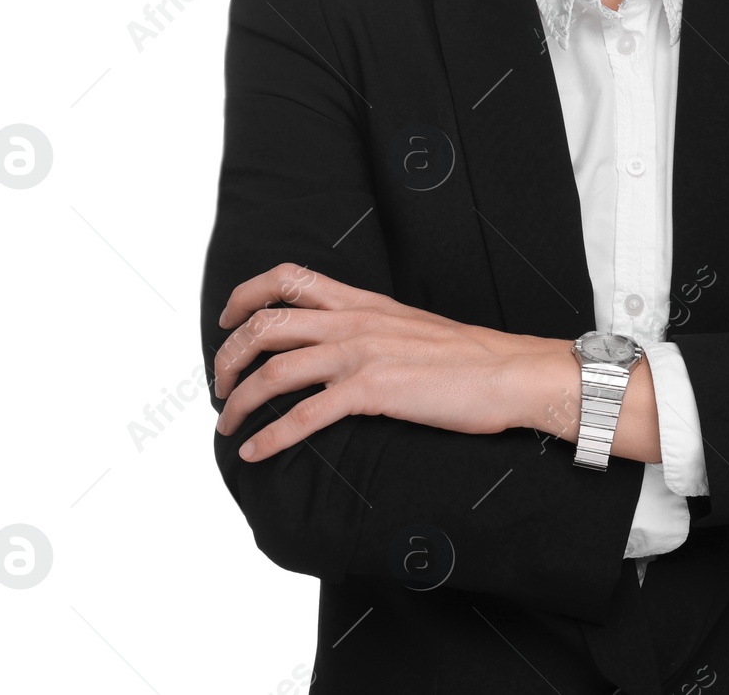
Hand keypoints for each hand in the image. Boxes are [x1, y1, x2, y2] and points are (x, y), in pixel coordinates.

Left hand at [213, 262, 543, 460]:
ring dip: (238, 401)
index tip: (227, 320)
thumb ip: (371, 330)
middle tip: (220, 385)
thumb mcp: (409, 327)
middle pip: (266, 324)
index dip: (246, 295)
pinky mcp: (373, 390)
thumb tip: (339, 350)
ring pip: (275, 369)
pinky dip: (271, 436)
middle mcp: (355, 320)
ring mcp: (361, 353)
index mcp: (363, 302)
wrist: (508, 372)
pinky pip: (305, 414)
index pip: (289, 277)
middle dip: (229, 355)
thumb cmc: (467, 358)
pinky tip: (255, 452)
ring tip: (226, 426)